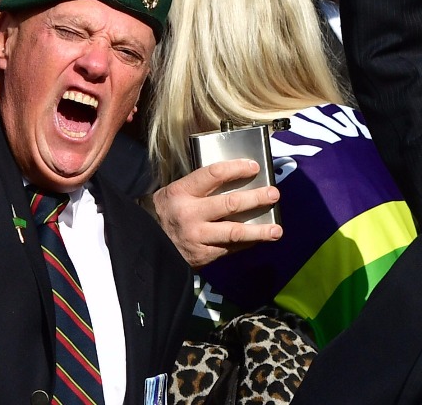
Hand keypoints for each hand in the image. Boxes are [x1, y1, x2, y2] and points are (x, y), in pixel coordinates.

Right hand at [151, 159, 281, 269]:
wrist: (144, 244)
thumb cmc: (163, 213)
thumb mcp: (174, 192)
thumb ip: (199, 187)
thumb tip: (234, 179)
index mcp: (181, 192)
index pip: (214, 174)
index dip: (237, 168)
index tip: (254, 166)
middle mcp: (190, 214)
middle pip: (230, 204)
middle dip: (256, 198)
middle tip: (273, 194)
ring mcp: (197, 237)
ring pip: (234, 232)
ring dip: (259, 231)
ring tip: (277, 230)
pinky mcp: (202, 255)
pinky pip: (230, 248)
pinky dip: (246, 244)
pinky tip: (258, 239)